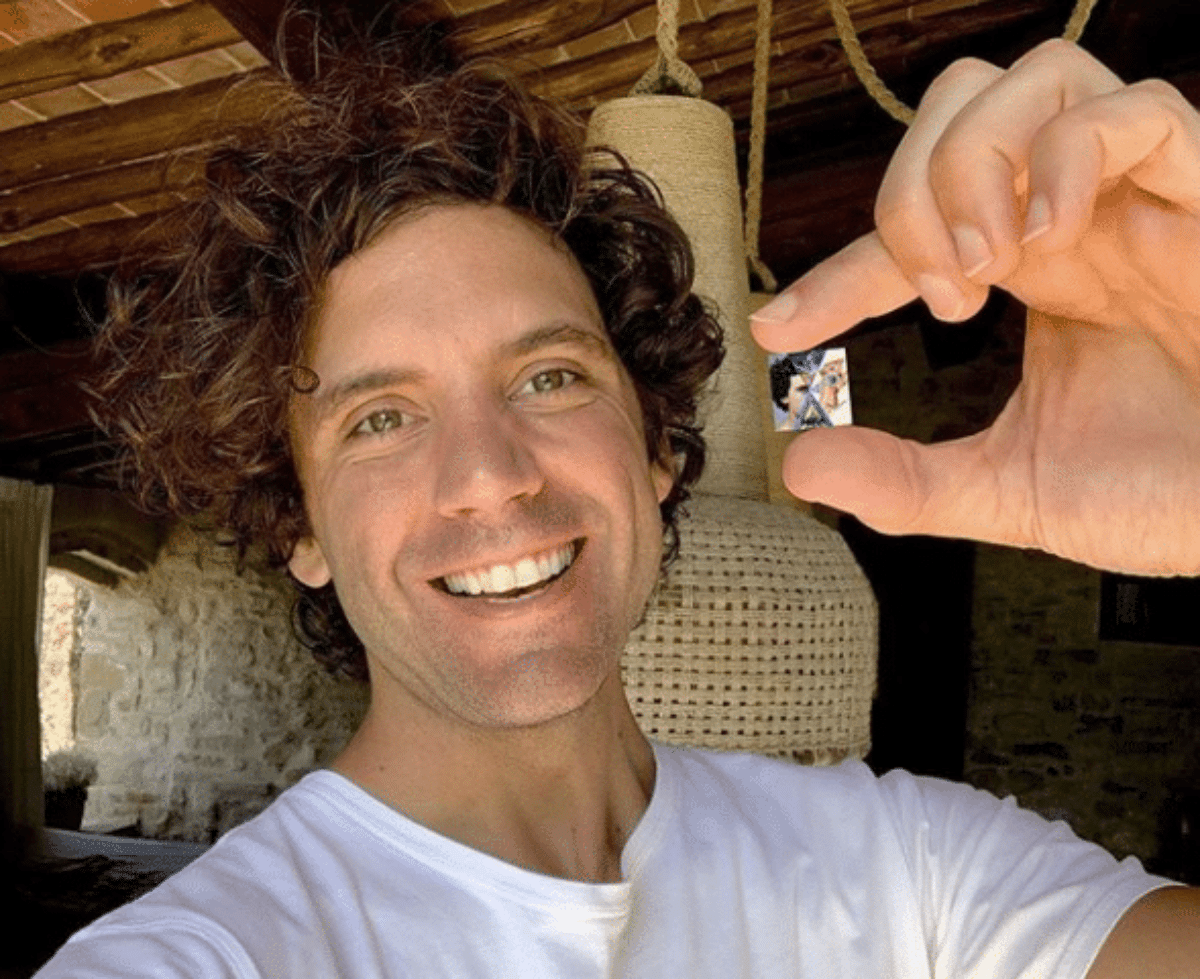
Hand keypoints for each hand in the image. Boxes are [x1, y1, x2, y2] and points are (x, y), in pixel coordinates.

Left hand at [751, 39, 1199, 575]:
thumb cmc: (1167, 496)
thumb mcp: (1014, 492)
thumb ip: (908, 482)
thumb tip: (801, 463)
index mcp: (1032, 271)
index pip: (909, 231)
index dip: (835, 271)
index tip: (780, 326)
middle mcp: (1079, 216)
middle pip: (959, 109)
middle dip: (910, 191)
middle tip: (940, 292)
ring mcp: (1145, 197)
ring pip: (1039, 76)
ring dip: (977, 162)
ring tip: (988, 264)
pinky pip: (1140, 110)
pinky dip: (1071, 155)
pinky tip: (1050, 237)